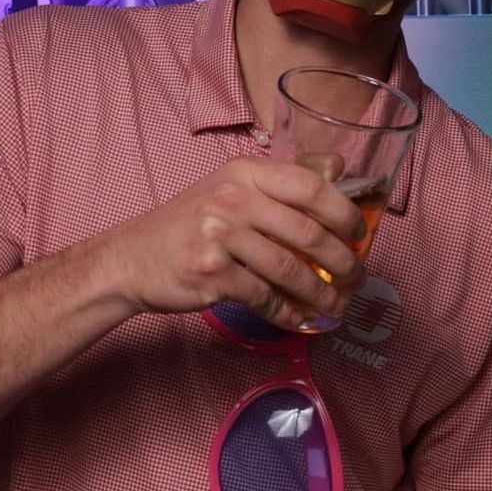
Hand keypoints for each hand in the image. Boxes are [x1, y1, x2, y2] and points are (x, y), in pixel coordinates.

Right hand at [103, 157, 366, 329]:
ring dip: (321, 294)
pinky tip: (302, 320)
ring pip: (289, 270)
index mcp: (245, 172)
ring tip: (336, 304)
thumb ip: (282, 182)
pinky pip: (264, 298)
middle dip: (342, 261)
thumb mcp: (231, 187)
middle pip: (307, 232)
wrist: (131, 258)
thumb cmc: (189, 225)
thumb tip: (340, 171)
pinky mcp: (211, 274)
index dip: (345, 213)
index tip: (361, 234)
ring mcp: (220, 236)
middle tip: (358, 278)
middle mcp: (233, 198)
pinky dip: (289, 313)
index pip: (311, 186)